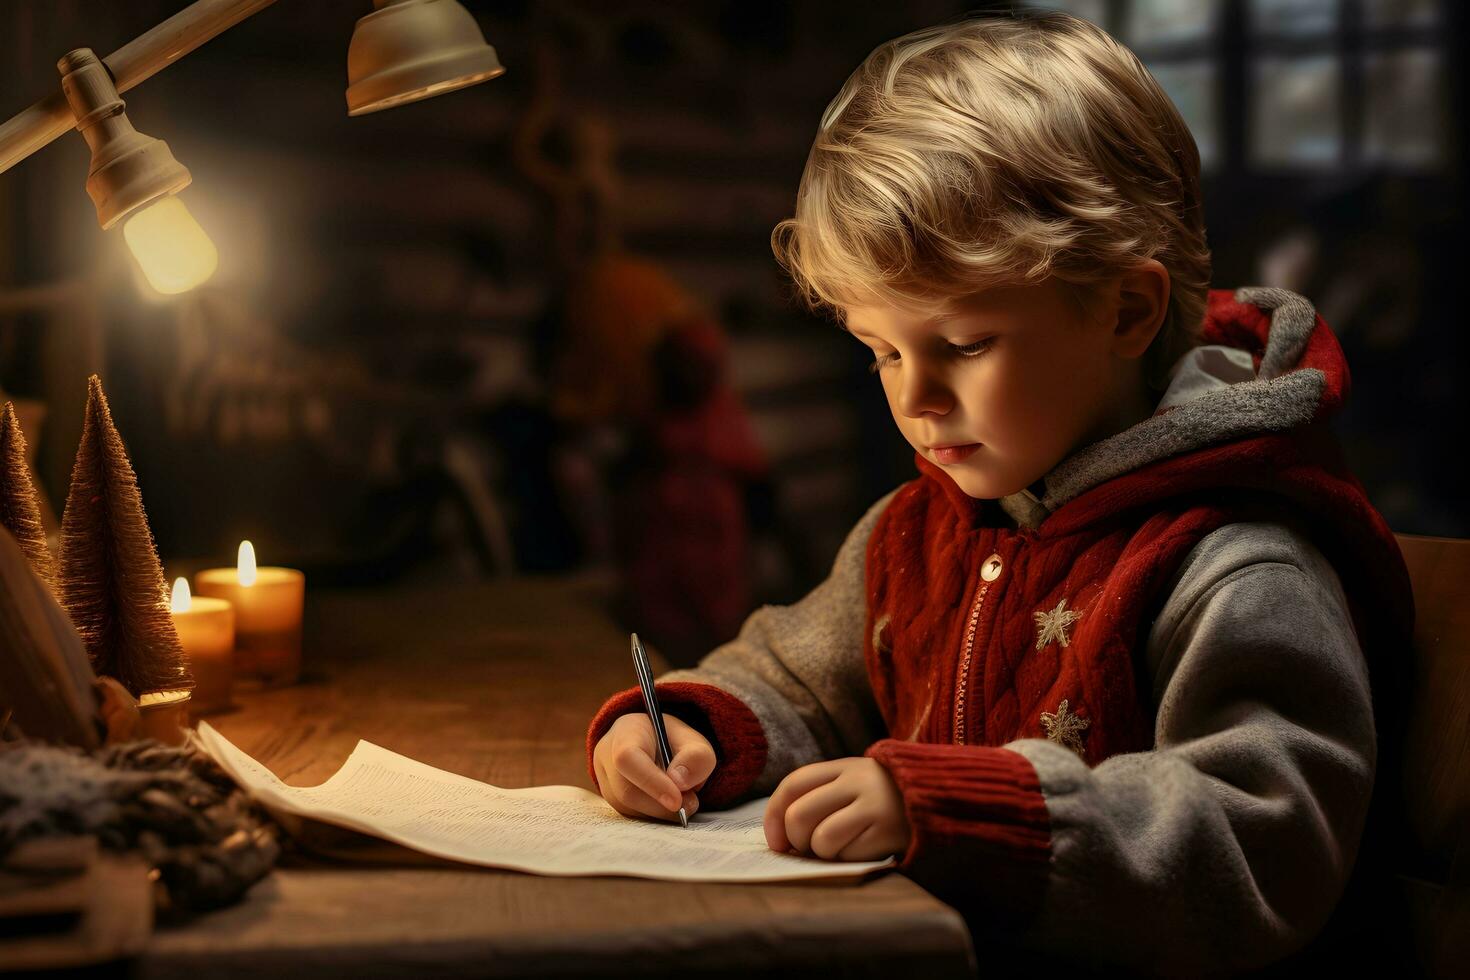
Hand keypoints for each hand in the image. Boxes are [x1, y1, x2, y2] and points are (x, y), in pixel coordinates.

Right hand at [593, 713, 714, 821]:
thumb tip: (679, 783)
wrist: (657, 744)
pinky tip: (667, 804)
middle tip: (690, 803)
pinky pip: (629, 815)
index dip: (651, 782)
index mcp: (626, 732)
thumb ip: (696, 758)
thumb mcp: (695, 742)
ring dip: (659, 811)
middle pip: (626, 790)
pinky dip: (653, 815)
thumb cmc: (675, 742)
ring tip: (682, 799)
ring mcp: (604, 779)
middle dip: (660, 805)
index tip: (677, 801)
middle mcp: (606, 755)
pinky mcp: (610, 799)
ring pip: (627, 808)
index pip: (627, 758)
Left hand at [764, 757, 910, 861]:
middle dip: (796, 841)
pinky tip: (860, 850)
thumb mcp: (853, 783)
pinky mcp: (888, 831)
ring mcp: (873, 805)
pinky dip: (846, 859)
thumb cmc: (883, 798)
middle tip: (807, 848)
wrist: (941, 796)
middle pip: (799, 816)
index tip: (775, 840)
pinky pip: (848, 854)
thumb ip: (820, 798)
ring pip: (821, 840)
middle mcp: (856, 781)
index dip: (774, 815)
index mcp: (843, 767)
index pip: (794, 784)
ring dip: (822, 853)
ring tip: (837, 849)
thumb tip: (782, 840)